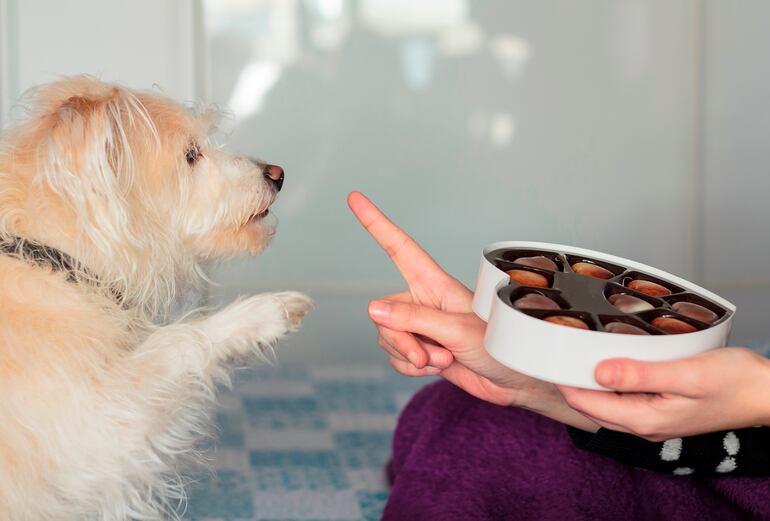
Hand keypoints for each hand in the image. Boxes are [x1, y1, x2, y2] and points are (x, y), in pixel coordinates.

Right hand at [348, 191, 597, 429]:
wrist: (514, 382)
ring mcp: (421, 327)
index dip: (376, 223)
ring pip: (387, 338)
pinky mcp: (421, 350)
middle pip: (384, 313)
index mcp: (435, 284)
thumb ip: (413, 320)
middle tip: (426, 355)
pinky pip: (395, 357)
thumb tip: (372, 309)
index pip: (399, 248)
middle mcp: (424, 301)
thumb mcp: (456, 331)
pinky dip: (411, 369)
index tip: (355, 198)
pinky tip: (436, 369)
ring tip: (442, 360)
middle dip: (400, 339)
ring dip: (410, 356)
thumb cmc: (499, 346)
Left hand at [558, 347, 769, 440]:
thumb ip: (641, 375)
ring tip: (574, 353)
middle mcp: (645, 424)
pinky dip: (610, 382)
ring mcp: (652, 419)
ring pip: (606, 403)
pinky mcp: (660, 410)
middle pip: (592, 405)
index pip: (587, 403)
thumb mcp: (686, 374)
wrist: (767, 392)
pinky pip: (624, 399)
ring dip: (589, 382)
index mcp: (646, 419)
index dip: (564, 381)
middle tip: (556, 350)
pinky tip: (609, 363)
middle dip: (571, 382)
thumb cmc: (735, 382)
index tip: (548, 356)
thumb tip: (598, 372)